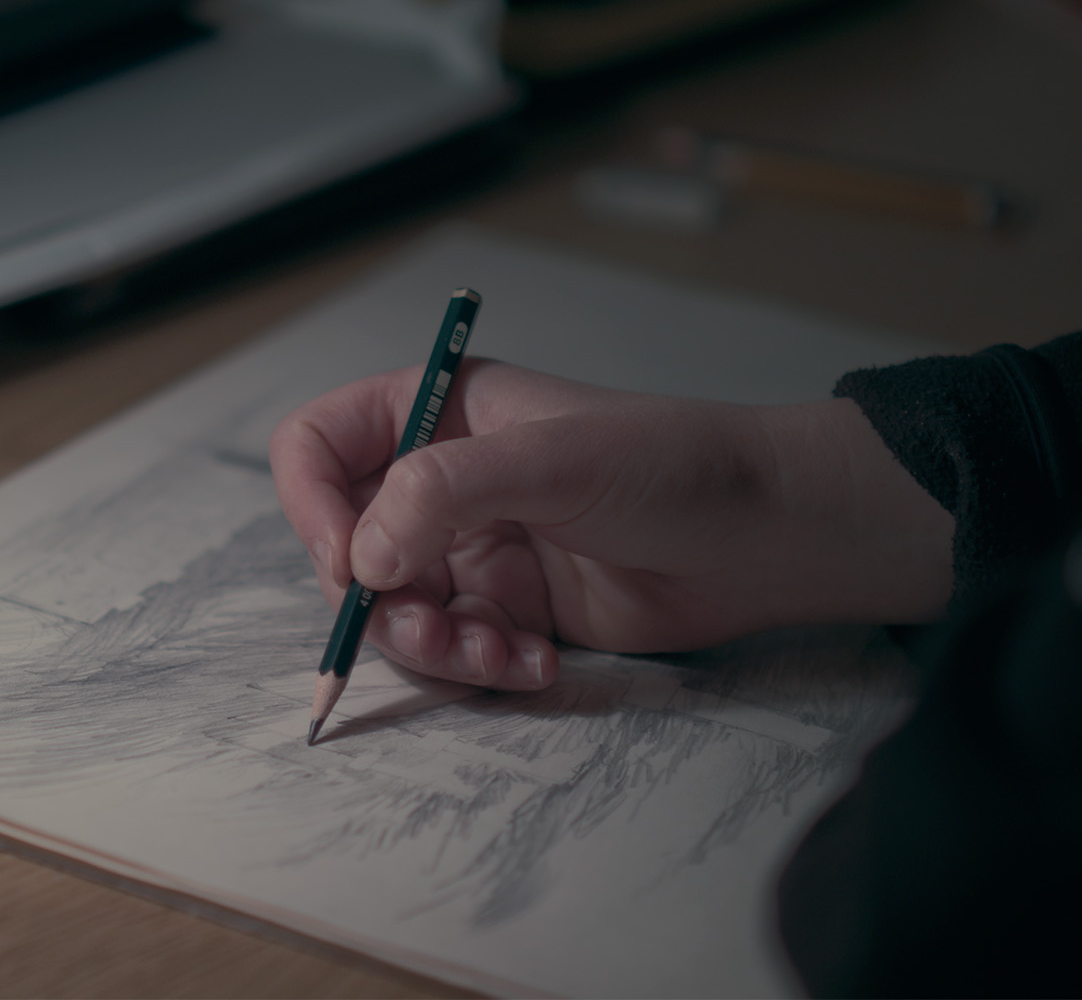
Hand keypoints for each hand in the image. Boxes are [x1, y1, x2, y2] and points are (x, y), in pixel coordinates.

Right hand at [270, 360, 953, 690]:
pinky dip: (482, 666)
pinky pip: (458, 651)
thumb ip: (442, 494)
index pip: (321, 446)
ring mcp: (478, 547)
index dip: (311, 505)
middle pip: (348, 548)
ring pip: (397, 612)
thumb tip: (361, 563)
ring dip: (431, 646)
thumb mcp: (551, 458)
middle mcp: (445, 480)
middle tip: (430, 630)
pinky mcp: (514, 608)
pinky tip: (535, 662)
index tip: (345, 561)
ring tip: (495, 653)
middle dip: (376, 602)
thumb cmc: (671, 463)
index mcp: (438, 413)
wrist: (770, 535)